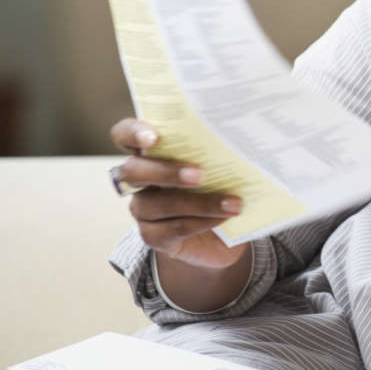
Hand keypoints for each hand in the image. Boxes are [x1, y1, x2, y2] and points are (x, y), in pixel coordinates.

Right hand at [110, 117, 247, 270]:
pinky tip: (223, 218)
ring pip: (156, 204)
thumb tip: (245, 135)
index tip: (153, 137)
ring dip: (198, 203)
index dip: (133, 133)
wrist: (220, 233)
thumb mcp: (220, 162)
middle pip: (133, 170)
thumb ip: (219, 147)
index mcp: (151, 151)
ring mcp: (143, 209)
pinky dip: (200, 223)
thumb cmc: (220, 183)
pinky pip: (170, 230)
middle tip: (200, 175)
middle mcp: (139, 179)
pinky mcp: (153, 236)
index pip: (125, 134)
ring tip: (232, 203)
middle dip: (165, 172)